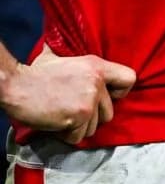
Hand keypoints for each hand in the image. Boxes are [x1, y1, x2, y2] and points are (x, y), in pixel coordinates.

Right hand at [0, 50, 134, 142]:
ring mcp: (88, 102)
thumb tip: (73, 47)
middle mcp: (96, 84)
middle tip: (73, 111)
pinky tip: (56, 123)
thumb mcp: (61, 57)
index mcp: (96, 66)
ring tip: (62, 115)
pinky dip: (67, 134)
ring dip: (78, 126)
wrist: (16, 86)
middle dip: (92, 116)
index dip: (120, 92)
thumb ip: (77, 61)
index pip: (129, 79)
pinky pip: (79, 136)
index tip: (107, 96)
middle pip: (109, 112)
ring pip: (94, 127)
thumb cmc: (35, 73)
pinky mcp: (77, 117)